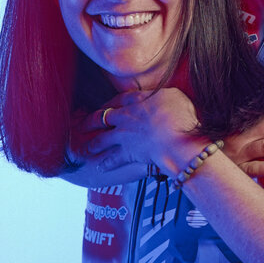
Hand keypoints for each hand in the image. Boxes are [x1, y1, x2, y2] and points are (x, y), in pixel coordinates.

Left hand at [86, 88, 204, 174]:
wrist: (176, 140)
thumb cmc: (180, 115)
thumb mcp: (174, 96)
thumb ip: (163, 95)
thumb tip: (162, 95)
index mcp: (138, 100)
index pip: (121, 98)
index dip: (112, 102)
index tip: (107, 104)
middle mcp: (127, 117)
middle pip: (103, 116)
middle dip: (92, 120)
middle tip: (83, 124)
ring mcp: (124, 136)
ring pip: (103, 138)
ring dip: (94, 143)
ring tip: (86, 147)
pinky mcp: (127, 153)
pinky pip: (113, 159)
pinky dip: (106, 164)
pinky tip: (101, 167)